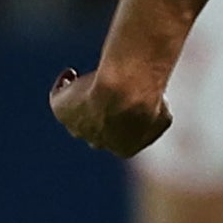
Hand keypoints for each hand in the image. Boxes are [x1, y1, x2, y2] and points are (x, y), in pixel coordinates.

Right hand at [49, 68, 171, 156]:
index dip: (124, 117)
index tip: (126, 100)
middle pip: (96, 129)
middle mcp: (99, 142)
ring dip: (80, 100)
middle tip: (104, 92)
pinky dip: (63, 86)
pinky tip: (71, 75)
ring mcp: (77, 128)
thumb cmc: (148, 102)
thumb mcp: (164, 112)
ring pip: (77, 116)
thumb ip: (159, 114)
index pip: (121, 135)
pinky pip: (59, 98)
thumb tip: (156, 108)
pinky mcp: (61, 111)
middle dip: (101, 113)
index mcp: (124, 147)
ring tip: (85, 82)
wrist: (125, 93)